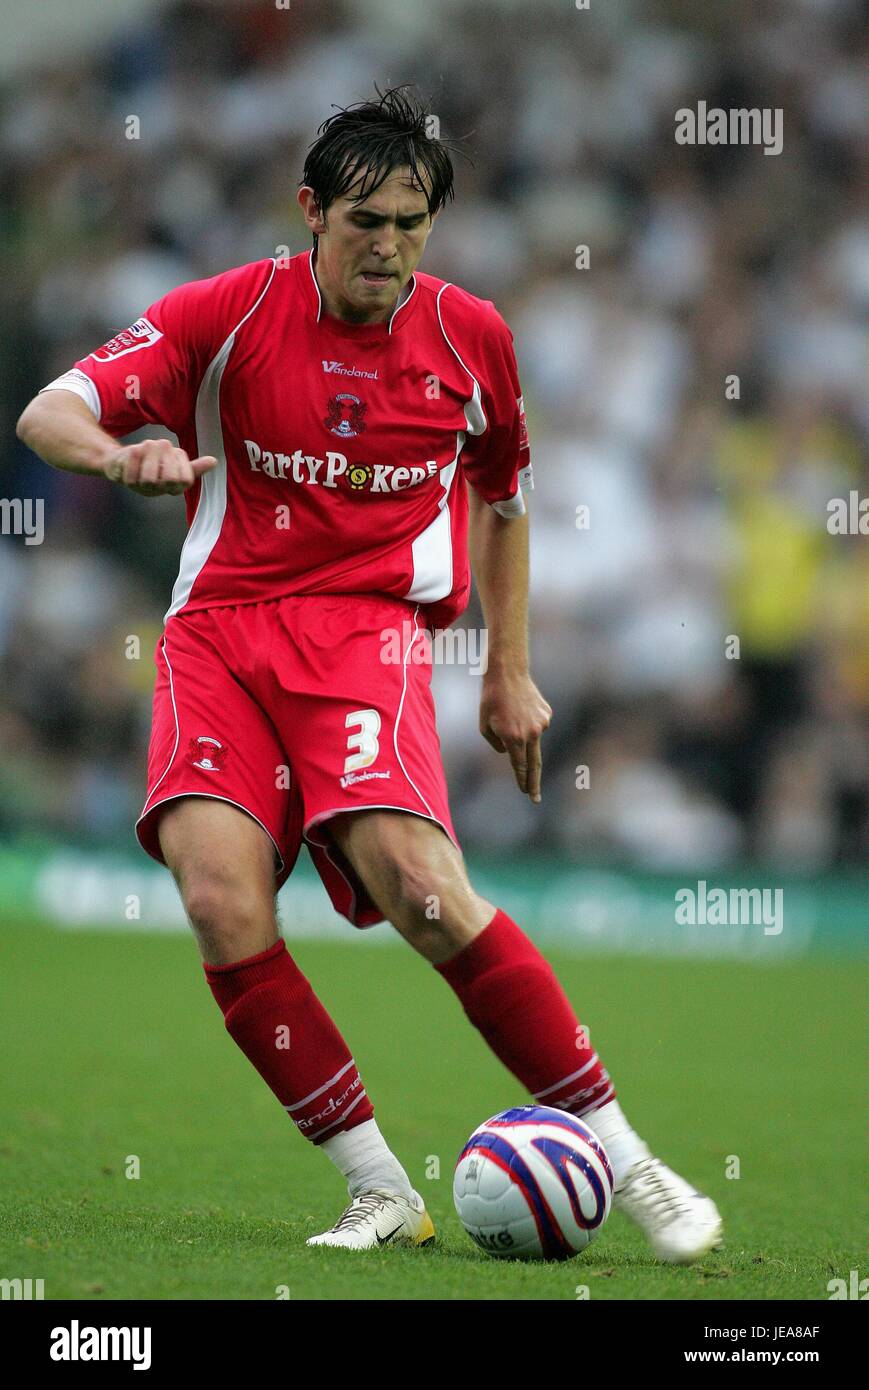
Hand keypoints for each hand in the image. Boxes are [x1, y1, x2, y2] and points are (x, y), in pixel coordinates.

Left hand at [104, 440, 216, 495]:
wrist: (120, 464)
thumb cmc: (152, 465)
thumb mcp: (176, 463)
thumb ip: (194, 466)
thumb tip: (214, 461)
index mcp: (173, 487)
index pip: (186, 480)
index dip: (181, 466)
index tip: (175, 456)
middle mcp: (159, 490)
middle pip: (170, 477)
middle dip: (165, 457)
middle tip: (159, 449)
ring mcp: (142, 487)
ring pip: (151, 469)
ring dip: (149, 451)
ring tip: (146, 449)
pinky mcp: (126, 479)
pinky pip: (135, 459)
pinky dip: (135, 452)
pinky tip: (134, 451)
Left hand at [479, 670, 552, 802]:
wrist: (507, 673)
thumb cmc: (490, 699)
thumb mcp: (484, 725)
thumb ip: (496, 744)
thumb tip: (509, 752)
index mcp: (514, 738)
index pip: (519, 766)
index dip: (522, 781)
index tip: (525, 793)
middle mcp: (531, 734)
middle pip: (534, 765)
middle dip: (533, 783)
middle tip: (535, 799)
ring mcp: (542, 724)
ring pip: (533, 740)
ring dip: (523, 737)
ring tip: (511, 715)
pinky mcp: (547, 714)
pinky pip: (536, 726)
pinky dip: (528, 723)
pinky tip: (519, 708)